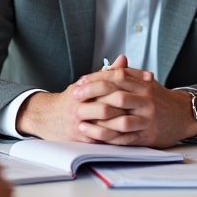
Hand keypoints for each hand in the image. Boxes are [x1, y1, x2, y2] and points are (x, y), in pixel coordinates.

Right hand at [15, 57, 153, 141]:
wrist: (46, 117)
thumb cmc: (72, 99)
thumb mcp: (87, 82)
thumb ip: (106, 73)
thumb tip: (124, 59)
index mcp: (84, 87)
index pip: (110, 78)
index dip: (132, 77)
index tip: (149, 79)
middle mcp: (80, 103)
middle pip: (108, 100)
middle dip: (130, 101)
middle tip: (150, 101)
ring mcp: (79, 121)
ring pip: (105, 119)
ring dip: (125, 119)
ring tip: (143, 117)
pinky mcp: (79, 137)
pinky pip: (100, 137)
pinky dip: (116, 136)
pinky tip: (130, 134)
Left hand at [71, 62, 196, 147]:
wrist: (184, 115)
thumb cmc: (161, 99)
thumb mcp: (146, 83)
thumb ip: (129, 75)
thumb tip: (111, 66)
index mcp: (144, 85)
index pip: (117, 77)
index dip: (96, 78)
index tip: (80, 82)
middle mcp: (146, 101)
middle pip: (117, 96)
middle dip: (93, 96)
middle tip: (75, 97)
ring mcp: (147, 119)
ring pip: (121, 121)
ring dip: (99, 123)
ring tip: (81, 122)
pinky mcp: (147, 136)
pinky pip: (126, 139)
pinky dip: (109, 139)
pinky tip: (95, 137)